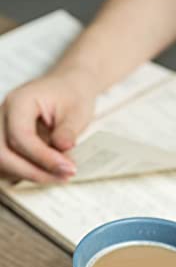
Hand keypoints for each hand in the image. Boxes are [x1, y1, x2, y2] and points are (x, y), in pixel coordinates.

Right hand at [0, 68, 95, 182]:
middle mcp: (3, 115)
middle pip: (3, 153)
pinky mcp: (6, 142)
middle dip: (33, 172)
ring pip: (2, 162)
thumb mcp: (77, 112)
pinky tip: (49, 173)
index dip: (43, 157)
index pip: (20, 136)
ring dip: (30, 175)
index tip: (68, 168)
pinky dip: (26, 173)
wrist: (66, 89)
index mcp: (19, 102)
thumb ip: (67, 131)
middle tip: (63, 177)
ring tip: (60, 176)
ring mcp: (1, 129)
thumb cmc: (71, 97)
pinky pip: (7, 165)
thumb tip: (62, 149)